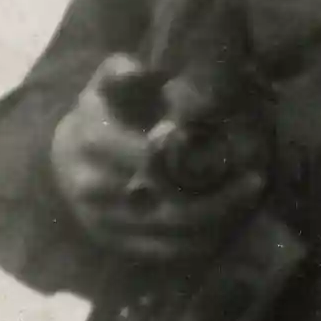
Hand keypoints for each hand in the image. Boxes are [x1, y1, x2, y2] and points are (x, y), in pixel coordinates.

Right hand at [48, 55, 266, 263]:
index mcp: (92, 142)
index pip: (151, 157)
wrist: (63, 161)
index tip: (231, 150)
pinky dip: (201, 242)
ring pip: (171, 229)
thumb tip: (135, 69)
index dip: (193, 155)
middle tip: (256, 181)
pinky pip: (165, 251)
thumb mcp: (105, 88)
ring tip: (250, 201)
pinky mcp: (115, 243)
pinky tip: (229, 225)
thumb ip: (120, 73)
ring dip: (217, 219)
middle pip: (167, 199)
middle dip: (217, 193)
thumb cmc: (101, 117)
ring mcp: (103, 220)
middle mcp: (92, 187)